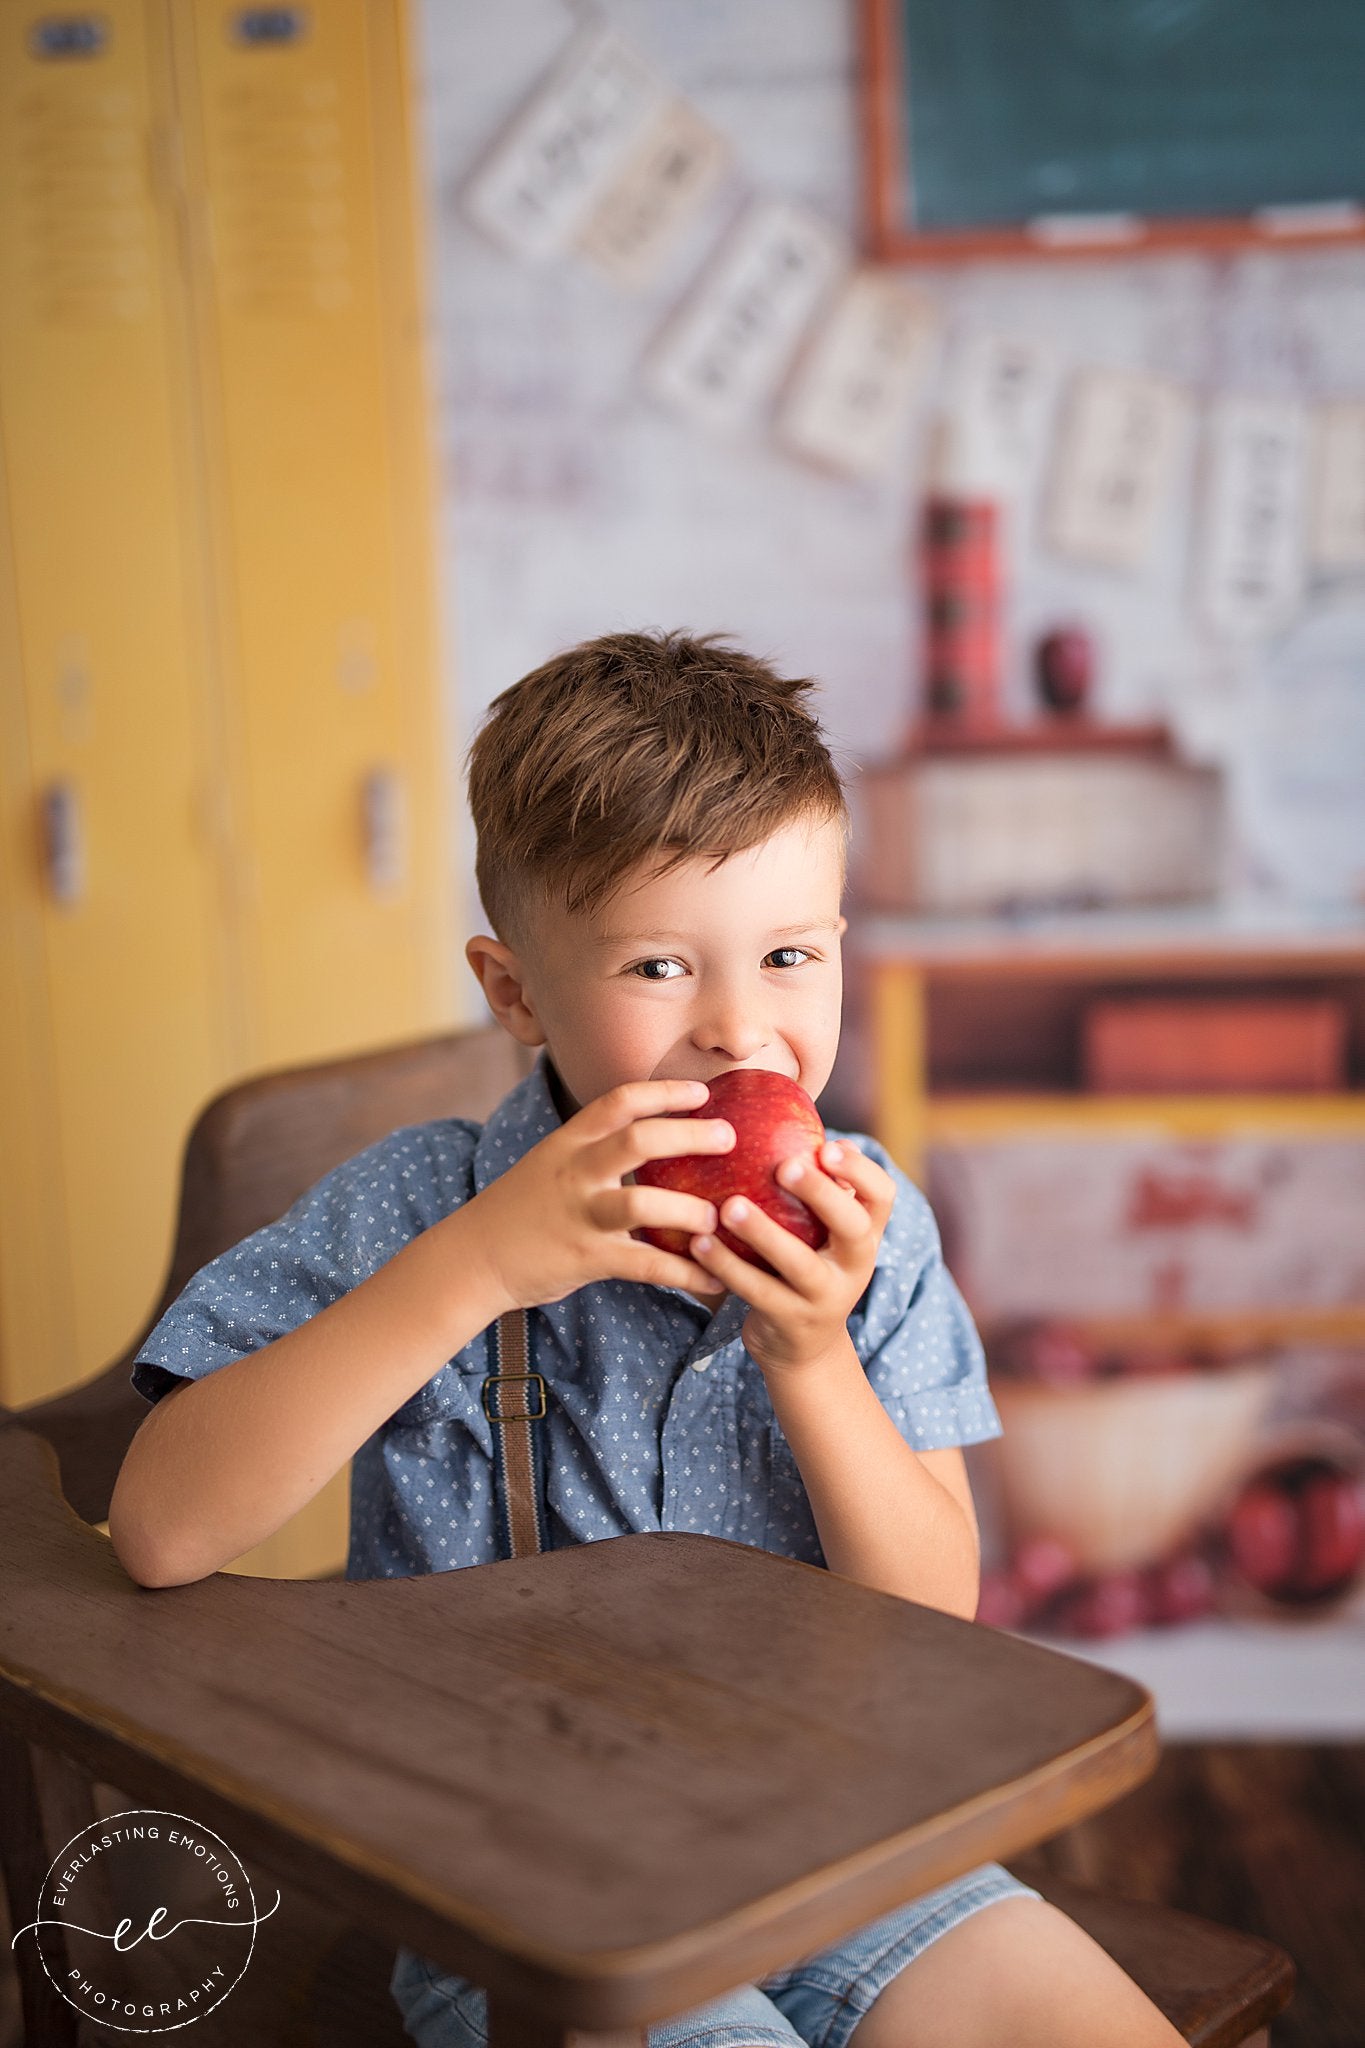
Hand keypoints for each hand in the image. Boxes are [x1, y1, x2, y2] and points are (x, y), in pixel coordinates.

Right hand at [459, 1080, 734, 1310]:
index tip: (703, 1092)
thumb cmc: (521, 1209)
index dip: (664, 1092)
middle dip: (689, 1135)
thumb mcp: (551, 1163)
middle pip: (638, 1140)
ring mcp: (581, 1214)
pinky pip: (645, 1264)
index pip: (620, 1102)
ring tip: (718, 1216)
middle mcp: (576, 1172)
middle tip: (729, 1137)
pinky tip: (714, 1278)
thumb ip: (593, 1150)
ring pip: (642, 1203)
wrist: (473, 1256)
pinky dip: (685, 1272)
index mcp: (569, 1142)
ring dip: (688, 1209)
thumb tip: (651, 1141)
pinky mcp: (587, 1257)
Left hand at [687, 1140, 895, 1374]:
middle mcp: (856, 1264)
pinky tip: (699, 1243)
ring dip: (764, 1232)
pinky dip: (728, 1266)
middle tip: (786, 1166)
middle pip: (852, 1226)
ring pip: (800, 1263)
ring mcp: (826, 1296)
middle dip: (822, 1194)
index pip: (882, 1196)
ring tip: (730, 1205)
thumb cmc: (803, 1264)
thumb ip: (811, 1187)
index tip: (830, 1146)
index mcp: (865, 1232)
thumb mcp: (820, 1231)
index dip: (861, 1171)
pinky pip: (758, 1292)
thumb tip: (774, 1114)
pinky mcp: (792, 1322)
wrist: (803, 1347)